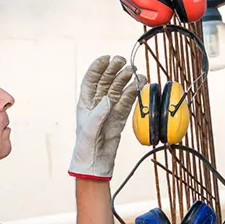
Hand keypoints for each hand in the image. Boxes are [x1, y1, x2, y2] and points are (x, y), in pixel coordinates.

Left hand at [68, 55, 146, 180]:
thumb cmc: (85, 149)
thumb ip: (98, 114)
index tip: (106, 58)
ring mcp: (109, 111)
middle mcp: (97, 105)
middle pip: (106, 82)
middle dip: (114, 70)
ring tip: (134, 71)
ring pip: (118, 91)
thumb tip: (108, 98)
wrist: (95, 166)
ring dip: (125, 80)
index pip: (90, 80)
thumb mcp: (88, 131)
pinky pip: (127, 103)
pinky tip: (140, 85)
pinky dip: (133, 93)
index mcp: (84, 104)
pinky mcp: (119, 119)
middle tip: (124, 61)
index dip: (97, 68)